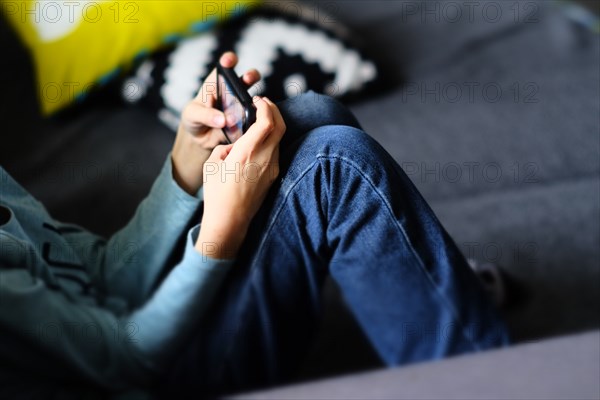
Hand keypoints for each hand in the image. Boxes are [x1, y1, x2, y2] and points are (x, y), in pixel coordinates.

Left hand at [171, 52, 260, 194]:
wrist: (200, 139)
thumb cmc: (194, 119)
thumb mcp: (192, 114)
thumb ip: (205, 115)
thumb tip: (223, 120)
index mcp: (217, 83)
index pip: (226, 66)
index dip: (229, 60)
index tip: (229, 61)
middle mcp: (233, 92)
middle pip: (248, 78)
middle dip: (251, 76)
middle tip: (248, 79)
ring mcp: (242, 106)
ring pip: (256, 99)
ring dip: (258, 100)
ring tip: (254, 104)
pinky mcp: (247, 121)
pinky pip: (254, 119)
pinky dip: (256, 120)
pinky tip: (254, 124)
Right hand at [196, 97, 285, 258]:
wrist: (230, 220)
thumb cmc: (217, 193)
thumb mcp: (212, 164)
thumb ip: (224, 148)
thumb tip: (234, 145)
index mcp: (247, 152)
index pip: (267, 121)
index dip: (266, 106)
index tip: (258, 100)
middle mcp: (264, 158)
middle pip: (280, 126)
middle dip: (274, 110)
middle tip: (263, 103)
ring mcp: (272, 168)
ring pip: (280, 138)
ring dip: (273, 125)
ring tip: (261, 119)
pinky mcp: (274, 176)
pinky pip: (276, 151)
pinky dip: (271, 139)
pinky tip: (261, 139)